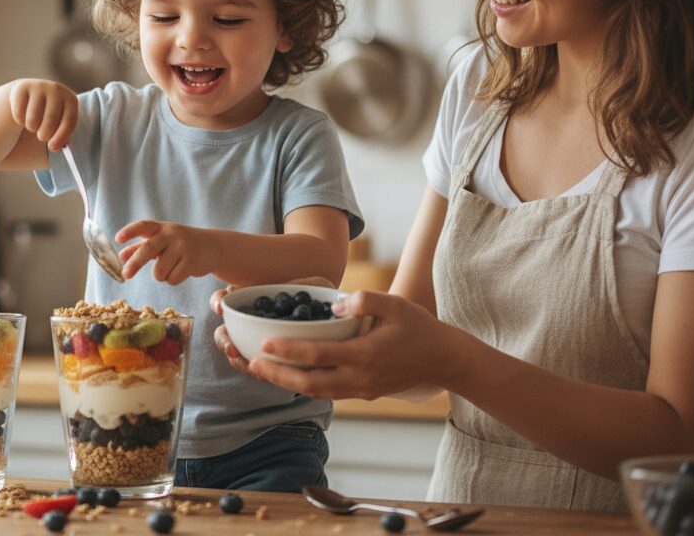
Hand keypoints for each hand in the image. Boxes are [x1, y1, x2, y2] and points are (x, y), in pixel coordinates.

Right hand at [8, 79, 77, 151]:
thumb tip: (63, 146)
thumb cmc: (48, 116)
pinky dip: (20, 120)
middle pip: (52, 118)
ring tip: (33, 125)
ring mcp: (39, 86)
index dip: (61, 136)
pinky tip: (23, 115)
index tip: (52, 148)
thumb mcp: (59, 125)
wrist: (30, 96)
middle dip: (45, 133)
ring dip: (32, 127)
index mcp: (70, 99)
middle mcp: (56, 89)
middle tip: (41, 137)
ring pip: (33, 118)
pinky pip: (19, 113)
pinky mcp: (22, 87)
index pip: (69, 120)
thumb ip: (62, 137)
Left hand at [115, 220, 219, 283]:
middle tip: (125, 275)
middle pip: (148, 250)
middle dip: (135, 264)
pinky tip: (182, 271)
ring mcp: (183, 247)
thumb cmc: (181, 244)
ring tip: (170, 268)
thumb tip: (121, 257)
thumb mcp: (161, 242)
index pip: (143, 225)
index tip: (118, 239)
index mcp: (161, 228)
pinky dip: (173, 280)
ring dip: (161, 276)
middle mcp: (171, 234)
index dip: (130, 231)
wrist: (212, 246)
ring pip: (159, 271)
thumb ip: (141, 247)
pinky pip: (172, 279)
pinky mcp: (192, 261)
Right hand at [209, 276, 338, 375]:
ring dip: (237, 361)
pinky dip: (256, 372)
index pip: (227, 297)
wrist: (336, 323)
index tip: (221, 307)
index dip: (218, 301)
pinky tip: (264, 375)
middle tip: (232, 348)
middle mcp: (250, 321)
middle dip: (223, 340)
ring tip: (249, 365)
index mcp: (254, 298)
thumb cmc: (323, 299)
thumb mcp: (316, 286)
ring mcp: (257, 342)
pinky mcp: (269, 361)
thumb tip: (287, 288)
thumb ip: (302, 284)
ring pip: (235, 352)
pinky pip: (254, 368)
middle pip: (224, 330)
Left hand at [246, 291, 465, 400]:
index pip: (317, 355)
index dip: (287, 351)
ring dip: (285, 383)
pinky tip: (288, 377)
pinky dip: (304, 386)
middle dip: (276, 374)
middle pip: (308, 381)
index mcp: (364, 354)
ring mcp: (361, 389)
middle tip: (249, 363)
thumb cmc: (419, 327)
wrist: (444, 360)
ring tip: (260, 372)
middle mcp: (359, 377)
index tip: (263, 344)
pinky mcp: (363, 393)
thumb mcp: (395, 304)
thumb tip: (334, 304)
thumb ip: (364, 300)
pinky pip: (327, 393)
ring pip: (315, 392)